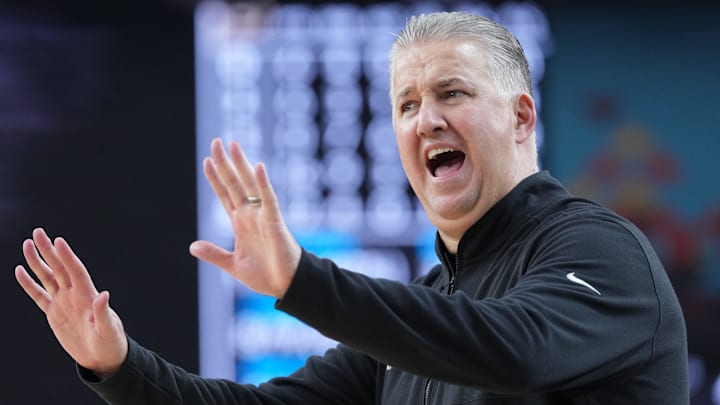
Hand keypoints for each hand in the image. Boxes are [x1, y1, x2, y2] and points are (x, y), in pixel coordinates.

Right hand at [15, 228, 127, 377]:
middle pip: (59, 268)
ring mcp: (63, 302)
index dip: (67, 257)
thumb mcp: (109, 330)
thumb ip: (103, 313)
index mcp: (87, 296)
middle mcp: (74, 295)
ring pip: (47, 277)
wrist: (102, 357)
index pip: (75, 271)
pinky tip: (19, 270)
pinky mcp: (54, 313)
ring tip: (27, 244)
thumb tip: (104, 294)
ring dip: (37, 261)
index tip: (58, 241)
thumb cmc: (110, 343)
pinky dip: (29, 284)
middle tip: (38, 232)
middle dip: (48, 250)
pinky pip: (38, 295)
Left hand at [190, 138, 300, 298]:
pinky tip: (258, 167)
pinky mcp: (275, 222)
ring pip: (250, 185)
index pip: (224, 194)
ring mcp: (262, 216)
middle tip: (216, 141)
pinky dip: (264, 184)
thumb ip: (214, 254)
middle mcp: (250, 215)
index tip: (207, 161)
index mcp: (240, 223)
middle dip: (225, 163)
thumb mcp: (233, 264)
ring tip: (233, 144)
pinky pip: (269, 199)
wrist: (286, 286)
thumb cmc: (266, 275)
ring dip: (241, 165)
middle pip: (235, 183)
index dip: (215, 178)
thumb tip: (192, 246)